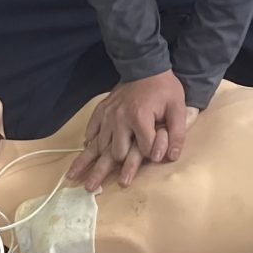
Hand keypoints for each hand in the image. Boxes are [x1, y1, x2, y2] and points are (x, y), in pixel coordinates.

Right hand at [68, 71, 198, 189]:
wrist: (146, 65)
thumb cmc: (164, 88)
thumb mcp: (178, 107)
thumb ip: (176, 133)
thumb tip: (171, 157)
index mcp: (140, 118)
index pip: (144, 148)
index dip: (150, 154)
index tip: (153, 158)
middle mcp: (120, 119)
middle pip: (115, 153)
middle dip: (110, 168)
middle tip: (93, 187)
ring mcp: (108, 115)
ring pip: (98, 145)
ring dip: (87, 162)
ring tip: (74, 178)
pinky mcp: (102, 110)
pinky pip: (92, 128)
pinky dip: (89, 140)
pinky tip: (84, 150)